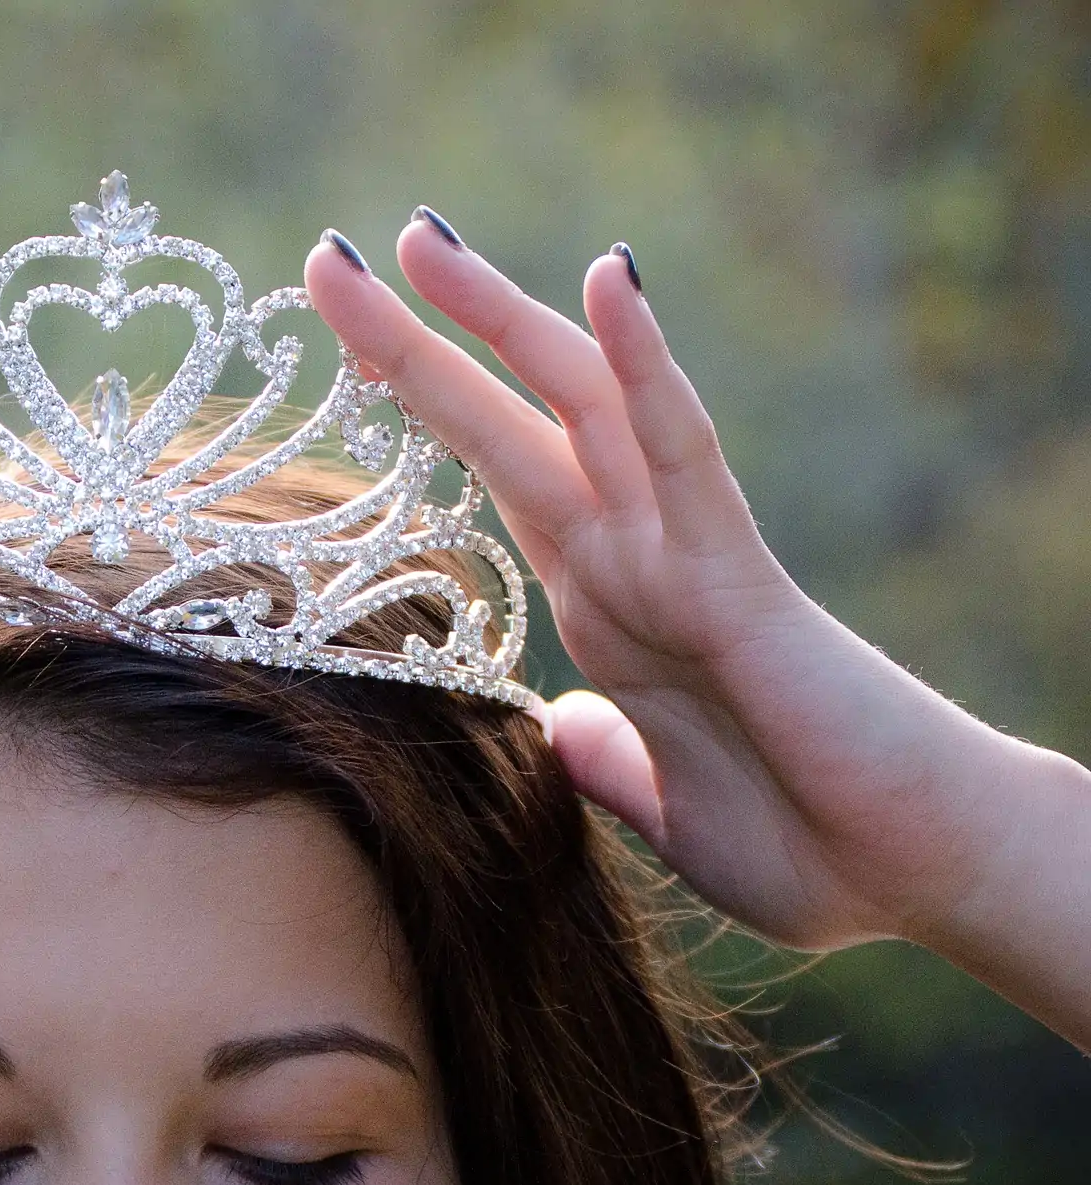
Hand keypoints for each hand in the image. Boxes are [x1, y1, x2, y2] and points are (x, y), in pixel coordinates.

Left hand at [304, 218, 1090, 1041]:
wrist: (916, 880)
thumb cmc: (807, 846)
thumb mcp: (658, 806)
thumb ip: (604, 760)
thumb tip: (558, 731)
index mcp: (604, 603)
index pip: (494, 474)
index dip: (420, 406)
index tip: (340, 340)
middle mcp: (630, 558)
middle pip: (510, 417)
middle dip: (418, 337)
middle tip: (332, 256)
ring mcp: (680, 554)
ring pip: (581, 405)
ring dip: (501, 318)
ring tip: (422, 239)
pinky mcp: (739, 577)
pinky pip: (686, 454)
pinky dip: (646, 368)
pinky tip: (606, 284)